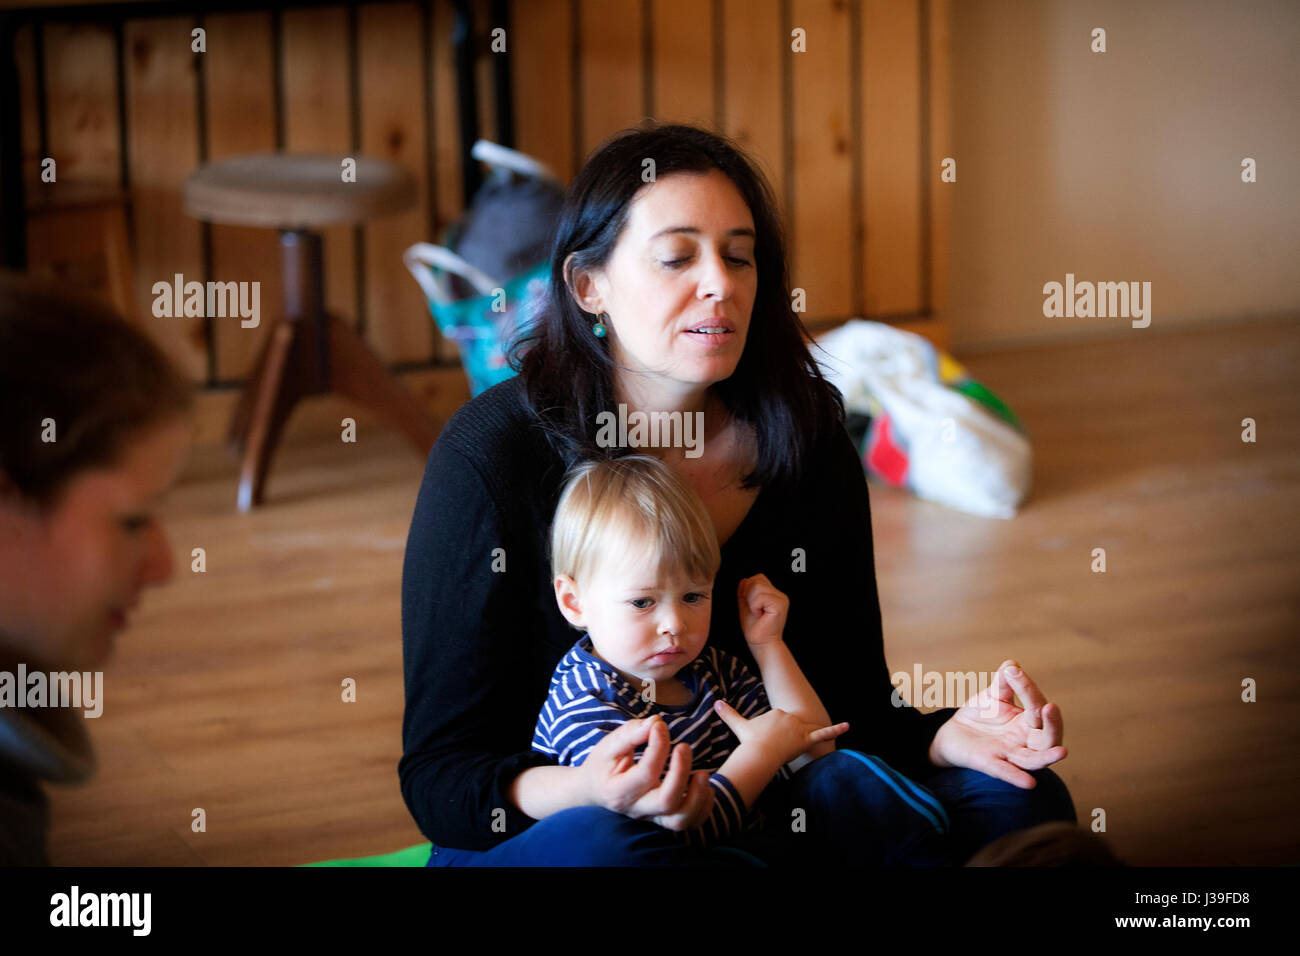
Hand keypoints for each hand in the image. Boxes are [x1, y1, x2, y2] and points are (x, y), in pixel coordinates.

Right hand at [577, 714, 714, 830]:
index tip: (660, 726)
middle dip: (681, 772)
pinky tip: (703, 786)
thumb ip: (631, 733)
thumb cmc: (603, 764)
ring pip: (681, 820)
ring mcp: (652, 817)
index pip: (646, 773)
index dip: (658, 747)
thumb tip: (656, 722)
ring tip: (702, 772)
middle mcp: (636, 809)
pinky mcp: (664, 818)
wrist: (596, 790)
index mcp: (618, 791)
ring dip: (698, 797)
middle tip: (683, 746)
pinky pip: (690, 823)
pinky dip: (703, 808)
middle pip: (667, 801)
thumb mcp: (608, 745)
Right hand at [713, 699, 848, 767]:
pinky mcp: (807, 739)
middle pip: (791, 726)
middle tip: (773, 748)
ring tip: (792, 745)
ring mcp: (799, 728)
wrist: (758, 754)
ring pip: (804, 731)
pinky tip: (848, 726)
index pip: (781, 720)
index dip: (775, 732)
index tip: (766, 740)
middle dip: (784, 738)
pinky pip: (823, 734)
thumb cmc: (750, 741)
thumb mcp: (739, 725)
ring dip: (800, 738)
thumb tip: (715, 702)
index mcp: (778, 712)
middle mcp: (790, 717)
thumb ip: (728, 713)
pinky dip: (836, 730)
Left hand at [737, 573, 788, 646]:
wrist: (761, 644)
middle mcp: (780, 595)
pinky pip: (761, 596)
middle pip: (757, 579)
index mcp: (773, 594)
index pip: (758, 577)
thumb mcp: (746, 606)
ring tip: (757, 612)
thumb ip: (745, 593)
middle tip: (753, 609)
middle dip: (748, 593)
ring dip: (751, 601)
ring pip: (758, 586)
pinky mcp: (780, 605)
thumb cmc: (754, 629)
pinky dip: (755, 606)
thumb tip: (743, 580)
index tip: (749, 604)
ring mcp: (781, 599)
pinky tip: (760, 615)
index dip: (748, 588)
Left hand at [928, 660, 1067, 787]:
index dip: (1027, 689)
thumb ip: (1004, 682)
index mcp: (1028, 722)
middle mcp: (1024, 741)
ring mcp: (1008, 754)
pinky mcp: (989, 763)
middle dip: (1053, 725)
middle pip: (1048, 738)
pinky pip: (1006, 772)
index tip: (1013, 671)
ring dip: (1048, 757)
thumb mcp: (993, 696)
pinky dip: (1016, 777)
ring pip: (1034, 760)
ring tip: (1062, 752)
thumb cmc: (981, 715)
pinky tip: (1029, 783)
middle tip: (1050, 707)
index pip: (1037, 707)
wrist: (952, 733)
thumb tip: (1012, 665)